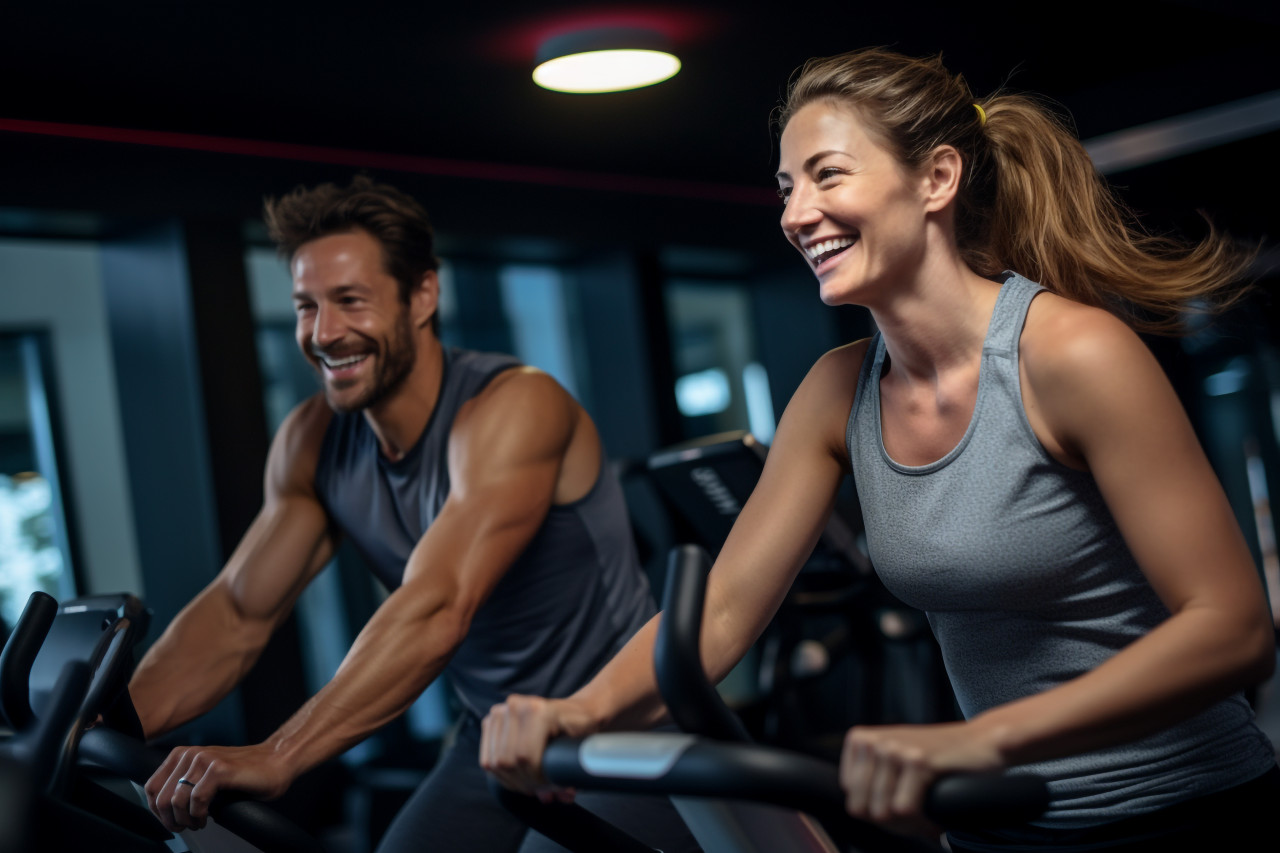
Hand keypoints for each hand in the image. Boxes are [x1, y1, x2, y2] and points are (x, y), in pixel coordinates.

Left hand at [144, 743, 292, 831]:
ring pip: (176, 800)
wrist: (278, 762)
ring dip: (185, 820)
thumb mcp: (206, 776)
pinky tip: (206, 819)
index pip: (151, 787)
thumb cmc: (246, 773)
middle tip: (184, 827)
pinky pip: (197, 800)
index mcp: (183, 755)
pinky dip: (199, 815)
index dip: (156, 811)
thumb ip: (186, 782)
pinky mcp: (219, 769)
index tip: (170, 821)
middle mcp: (190, 754)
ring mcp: (205, 759)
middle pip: (160, 797)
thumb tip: (165, 809)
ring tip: (197, 824)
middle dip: (169, 820)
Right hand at [480, 695, 595, 801]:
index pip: (524, 757)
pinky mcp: (491, 720)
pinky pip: (487, 759)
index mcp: (537, 710)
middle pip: (506, 762)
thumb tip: (552, 798)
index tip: (552, 788)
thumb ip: (567, 770)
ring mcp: (500, 711)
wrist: (576, 711)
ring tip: (534, 786)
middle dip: (526, 783)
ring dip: (514, 782)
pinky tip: (520, 778)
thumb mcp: (580, 747)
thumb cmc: (581, 729)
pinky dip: (502, 775)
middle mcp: (515, 706)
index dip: (537, 780)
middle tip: (544, 791)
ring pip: (494, 763)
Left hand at [840, 721, 1003, 838]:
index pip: (852, 800)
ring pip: (882, 814)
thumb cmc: (939, 757)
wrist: (983, 741)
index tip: (903, 812)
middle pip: (862, 809)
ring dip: (909, 825)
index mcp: (860, 741)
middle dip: (892, 824)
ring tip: (928, 817)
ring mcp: (893, 749)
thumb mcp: (894, 760)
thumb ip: (870, 781)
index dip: (879, 814)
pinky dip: (923, 824)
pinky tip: (938, 817)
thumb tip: (854, 812)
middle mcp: (872, 741)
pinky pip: (904, 810)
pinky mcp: (917, 761)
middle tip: (918, 820)